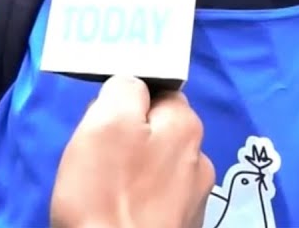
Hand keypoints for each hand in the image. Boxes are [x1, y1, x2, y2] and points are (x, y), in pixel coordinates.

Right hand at [51, 75, 214, 227]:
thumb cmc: (106, 194)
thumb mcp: (105, 122)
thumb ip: (124, 89)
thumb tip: (132, 85)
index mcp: (186, 125)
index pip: (158, 92)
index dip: (126, 103)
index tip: (103, 124)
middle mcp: (200, 158)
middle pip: (158, 131)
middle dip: (130, 138)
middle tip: (98, 159)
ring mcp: (195, 199)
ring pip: (158, 167)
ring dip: (135, 173)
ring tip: (107, 192)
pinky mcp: (181, 227)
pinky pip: (157, 200)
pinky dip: (140, 202)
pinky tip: (120, 214)